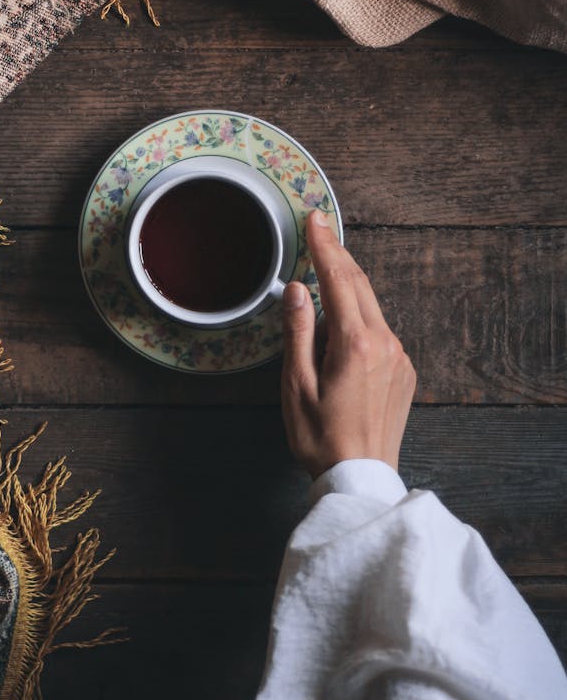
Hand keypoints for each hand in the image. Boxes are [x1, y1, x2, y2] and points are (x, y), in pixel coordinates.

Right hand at [281, 210, 415, 478]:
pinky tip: (339, 329)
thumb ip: (298, 332)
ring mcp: (399, 357)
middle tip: (319, 229)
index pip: (338, 279)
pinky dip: (359, 318)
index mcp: (355, 344)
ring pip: (371, 307)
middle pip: (359, 284)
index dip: (324, 246)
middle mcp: (385, 343)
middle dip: (337, 254)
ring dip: (346, 288)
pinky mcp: (403, 371)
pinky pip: (379, 331)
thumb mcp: (296, 385)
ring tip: (321, 280)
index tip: (314, 220)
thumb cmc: (321, 438)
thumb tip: (297, 290)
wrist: (361, 479)